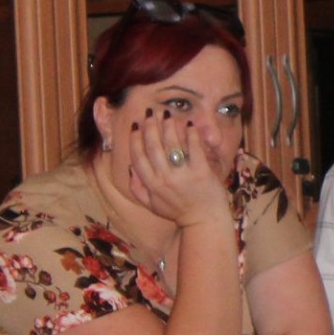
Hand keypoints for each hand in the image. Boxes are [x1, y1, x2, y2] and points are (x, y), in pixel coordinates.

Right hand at [126, 108, 230, 229]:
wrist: (204, 221)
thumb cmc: (178, 212)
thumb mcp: (151, 205)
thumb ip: (137, 188)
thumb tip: (130, 169)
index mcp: (150, 185)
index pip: (138, 157)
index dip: (135, 140)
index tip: (136, 126)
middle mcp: (164, 179)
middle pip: (153, 147)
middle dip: (150, 127)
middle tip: (150, 113)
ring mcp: (183, 175)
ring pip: (171, 145)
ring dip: (168, 127)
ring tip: (166, 114)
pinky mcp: (201, 172)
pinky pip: (194, 149)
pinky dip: (191, 135)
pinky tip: (189, 124)